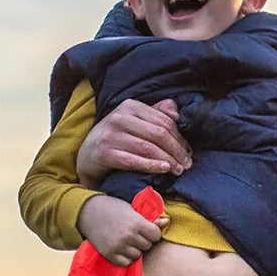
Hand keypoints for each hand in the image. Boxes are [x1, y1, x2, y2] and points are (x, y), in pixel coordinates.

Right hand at [76, 98, 191, 187]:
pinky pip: (133, 160)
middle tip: (187, 164)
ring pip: (148, 147)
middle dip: (177, 150)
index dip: (180, 137)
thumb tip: (177, 113)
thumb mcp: (134, 121)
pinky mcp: (104, 153)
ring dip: (168, 160)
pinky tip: (164, 169)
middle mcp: (119, 117)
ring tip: (178, 169)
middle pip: (158, 134)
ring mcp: (110, 135)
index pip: (164, 121)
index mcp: (130, 106)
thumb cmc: (117, 138)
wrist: (86, 156)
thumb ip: (156, 114)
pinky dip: (151, 165)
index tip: (189, 152)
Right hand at [76, 194, 163, 265]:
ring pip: (137, 255)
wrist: (90, 213)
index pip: (156, 235)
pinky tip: (122, 248)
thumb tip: (167, 222)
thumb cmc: (115, 208)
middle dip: (144, 240)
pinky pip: (125, 263)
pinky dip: (125, 257)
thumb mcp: (134, 210)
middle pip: (147, 246)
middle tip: (136, 234)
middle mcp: (129, 236)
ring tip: (128, 241)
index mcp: (137, 223)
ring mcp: (118, 247)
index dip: (153, 232)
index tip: (147, 229)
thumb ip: (150, 219)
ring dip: (135, 249)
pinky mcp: (109, 255)